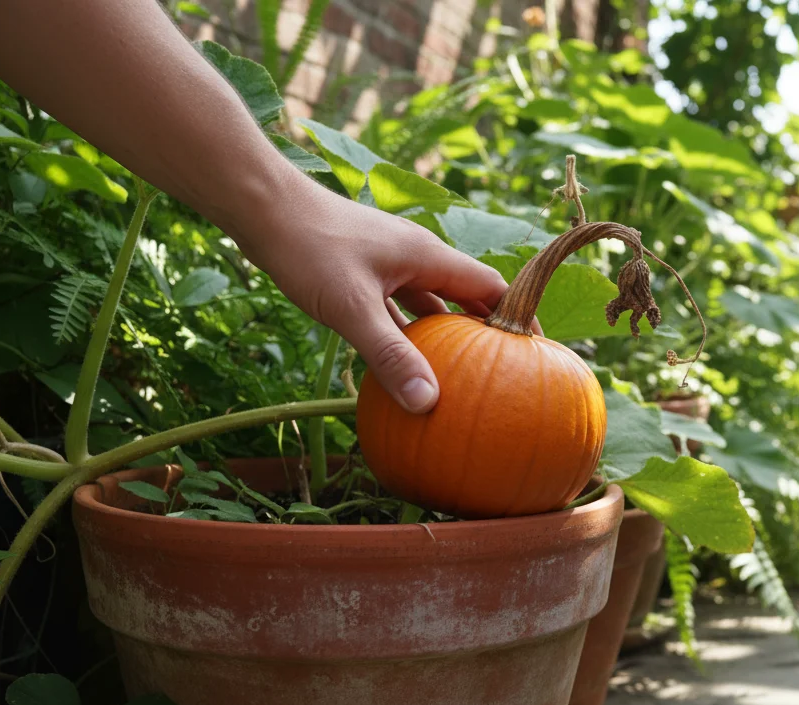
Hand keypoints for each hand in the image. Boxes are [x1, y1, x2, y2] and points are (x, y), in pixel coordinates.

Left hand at [235, 174, 534, 413]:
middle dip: (485, 334)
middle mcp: (416, 257)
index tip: (538, 354)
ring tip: (460, 380)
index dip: (518, 318)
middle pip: (465, 298)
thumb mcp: (352, 309)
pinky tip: (400, 368)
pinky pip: (397, 310)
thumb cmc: (308, 247)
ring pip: (429, 306)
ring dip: (443, 339)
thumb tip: (429, 404)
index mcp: (429, 256)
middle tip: (505, 376)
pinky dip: (405, 338)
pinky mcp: (362, 274)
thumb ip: (391, 356)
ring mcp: (389, 265)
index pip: (492, 288)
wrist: (260, 206)